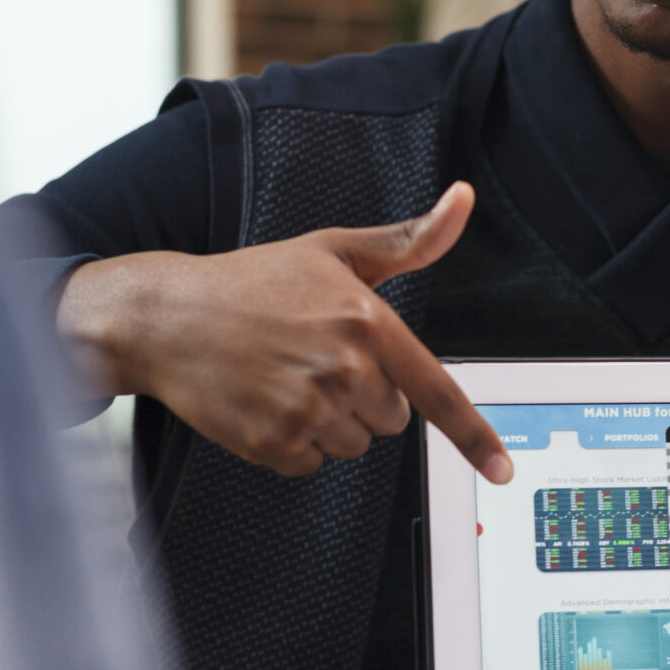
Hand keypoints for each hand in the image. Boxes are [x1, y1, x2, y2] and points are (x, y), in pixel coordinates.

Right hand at [57, 182, 512, 481]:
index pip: (435, 390)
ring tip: (286, 377)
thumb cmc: (254, 281)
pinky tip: (266, 402)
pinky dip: (294, 444)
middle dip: (365, 397)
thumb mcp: (333, 249)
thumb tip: (464, 199)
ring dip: (330, 422)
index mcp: (365, 320)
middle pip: (392, 419)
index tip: (502, 470)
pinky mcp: (273, 443)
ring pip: (354, 443)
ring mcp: (306, 409)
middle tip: (315, 359)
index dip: (474, 435)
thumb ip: (408, 239)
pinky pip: (312, 464)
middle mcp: (342, 368)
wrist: (168, 316)